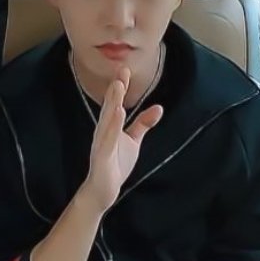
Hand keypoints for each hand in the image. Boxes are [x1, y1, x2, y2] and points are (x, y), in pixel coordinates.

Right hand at [82, 67, 162, 212]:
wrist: (102, 191)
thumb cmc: (115, 165)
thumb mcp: (133, 142)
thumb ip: (142, 124)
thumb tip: (158, 107)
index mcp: (109, 127)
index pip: (114, 103)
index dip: (119, 87)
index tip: (124, 69)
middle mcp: (103, 132)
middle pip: (109, 107)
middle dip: (115, 90)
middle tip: (121, 72)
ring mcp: (101, 144)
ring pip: (107, 120)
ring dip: (112, 103)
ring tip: (118, 86)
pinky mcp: (102, 157)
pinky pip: (107, 140)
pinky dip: (112, 126)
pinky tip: (117, 114)